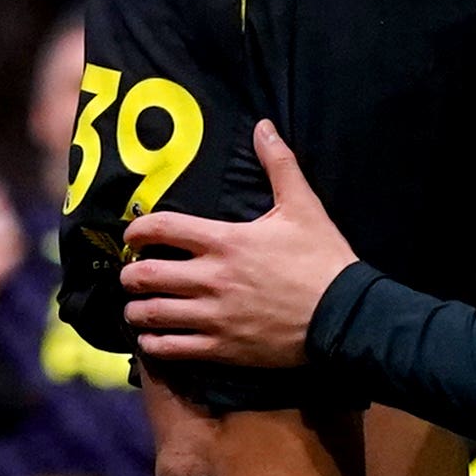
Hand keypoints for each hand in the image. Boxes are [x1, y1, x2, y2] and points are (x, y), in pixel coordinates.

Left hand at [120, 122, 356, 369]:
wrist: (345, 316)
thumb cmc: (323, 260)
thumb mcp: (303, 206)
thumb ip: (279, 164)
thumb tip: (264, 126)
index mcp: (225, 241)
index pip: (161, 228)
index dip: (137, 229)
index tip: (133, 235)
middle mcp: (212, 278)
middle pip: (146, 275)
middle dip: (130, 275)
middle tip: (131, 274)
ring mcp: (214, 316)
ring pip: (152, 314)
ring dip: (136, 310)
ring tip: (137, 307)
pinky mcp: (222, 348)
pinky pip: (171, 348)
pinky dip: (153, 343)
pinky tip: (152, 338)